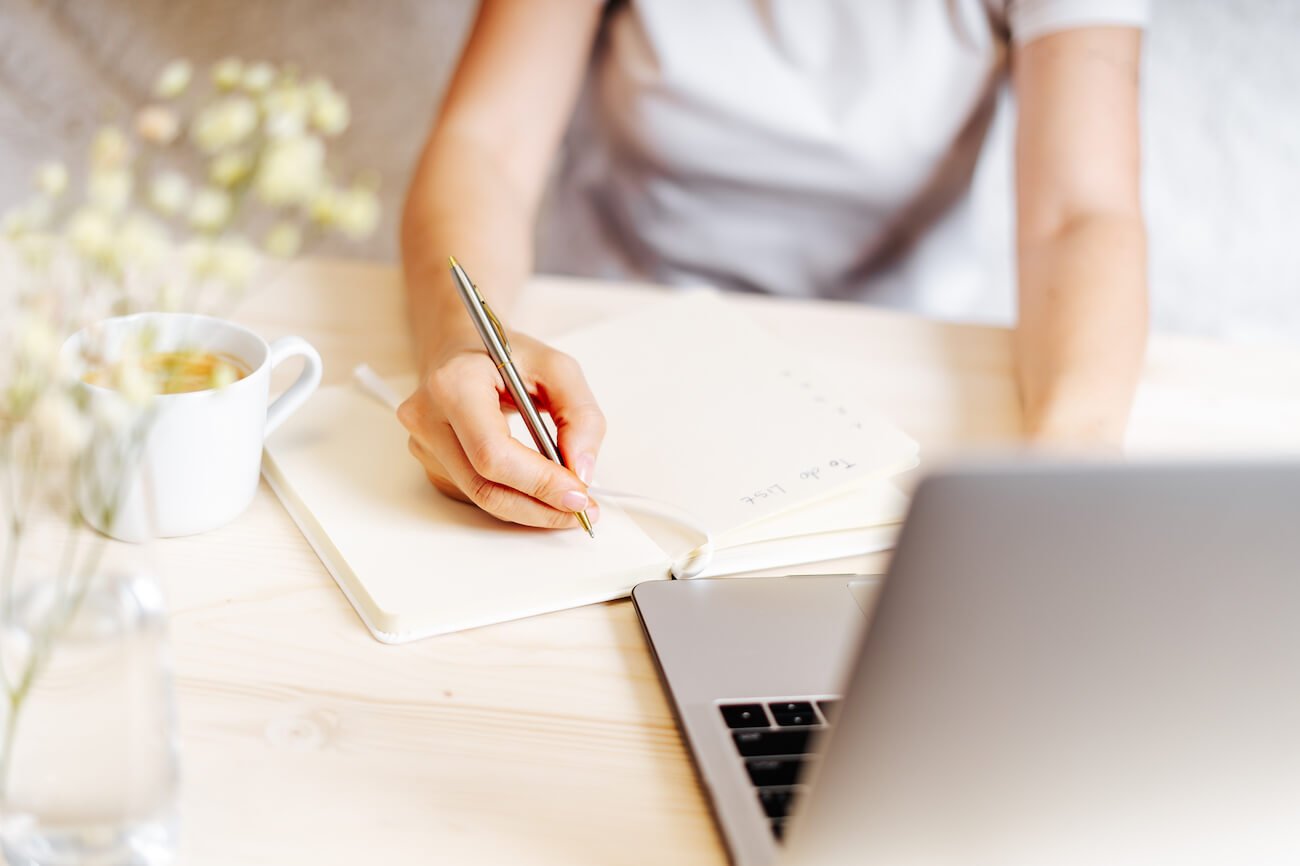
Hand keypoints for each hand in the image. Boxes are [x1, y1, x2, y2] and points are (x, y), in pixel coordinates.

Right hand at [397, 330, 604, 528]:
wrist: (464, 350)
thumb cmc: (508, 355)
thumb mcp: (557, 368)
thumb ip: (581, 415)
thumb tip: (582, 469)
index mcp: (454, 384)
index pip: (493, 452)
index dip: (539, 481)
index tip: (579, 493)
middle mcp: (428, 417)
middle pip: (485, 485)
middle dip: (540, 506)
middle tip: (582, 509)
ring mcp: (424, 444)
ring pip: (482, 497)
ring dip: (531, 509)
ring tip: (568, 503)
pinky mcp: (431, 463)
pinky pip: (477, 494)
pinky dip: (515, 500)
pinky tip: (539, 492)